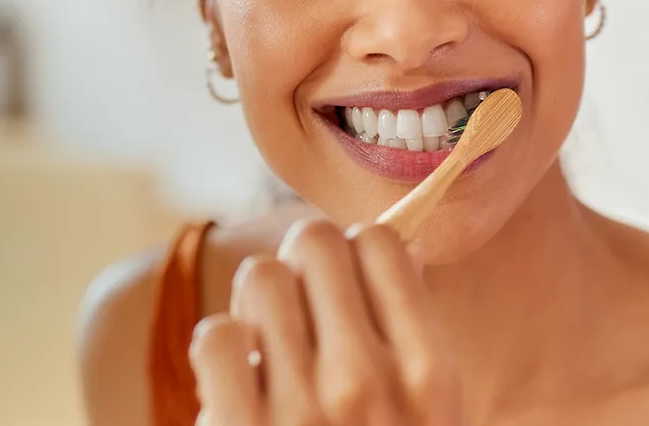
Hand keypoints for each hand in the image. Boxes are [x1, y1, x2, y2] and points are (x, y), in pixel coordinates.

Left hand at [189, 219, 461, 424]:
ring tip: (269, 349)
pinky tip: (238, 382)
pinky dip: (221, 354)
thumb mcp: (432, 409)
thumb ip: (416, 334)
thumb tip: (405, 244)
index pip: (379, 241)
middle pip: (313, 240)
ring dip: (257, 307)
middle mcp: (367, 382)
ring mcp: (301, 409)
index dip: (353, 253)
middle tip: (299, 315)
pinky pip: (216, 336)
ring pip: (260, 276)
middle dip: (300, 266)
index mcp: (428, 371)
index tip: (345, 289)